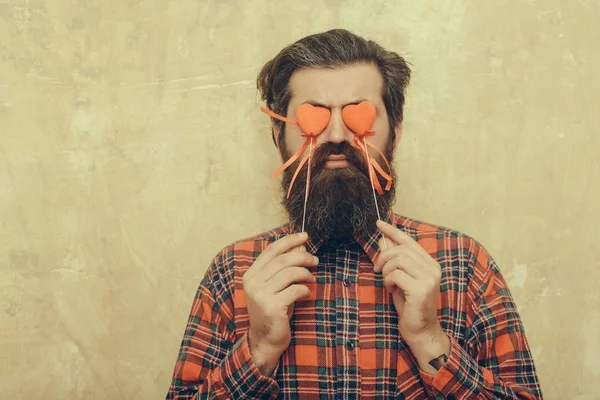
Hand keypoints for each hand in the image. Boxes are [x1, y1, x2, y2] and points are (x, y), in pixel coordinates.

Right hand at [243, 232, 317, 374]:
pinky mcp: (272, 307)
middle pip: (282, 260)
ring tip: (312, 279)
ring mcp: (261, 295)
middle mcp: (253, 283)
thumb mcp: (275, 287)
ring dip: (306, 273)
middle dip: (302, 257)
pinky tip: (307, 294)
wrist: (265, 340)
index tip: (304, 236)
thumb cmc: (273, 310)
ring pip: (290, 273)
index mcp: (251, 275)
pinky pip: (295, 290)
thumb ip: (282, 269)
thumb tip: (300, 247)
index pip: (271, 250)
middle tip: (315, 261)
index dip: (289, 241)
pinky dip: (305, 290)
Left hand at [375, 220, 449, 372]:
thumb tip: (383, 239)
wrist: (420, 330)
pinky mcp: (421, 289)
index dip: (392, 230)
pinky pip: (395, 274)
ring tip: (387, 283)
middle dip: (383, 257)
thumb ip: (394, 260)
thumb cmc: (409, 305)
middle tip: (377, 270)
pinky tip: (391, 290)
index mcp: (429, 263)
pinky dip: (388, 281)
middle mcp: (432, 268)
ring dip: (385, 271)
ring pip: (397, 260)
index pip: (409, 241)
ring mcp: (429, 278)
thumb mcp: (399, 278)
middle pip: (400, 249)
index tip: (378, 223)